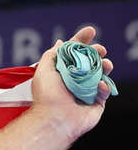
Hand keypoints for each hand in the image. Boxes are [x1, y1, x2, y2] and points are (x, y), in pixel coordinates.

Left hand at [28, 25, 113, 141]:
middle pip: (90, 61)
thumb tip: (60, 42)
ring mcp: (87, 92)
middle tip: (100, 50)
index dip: (82, 41)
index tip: (90, 30)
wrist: (55, 119)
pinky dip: (104, 86)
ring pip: (101, 74)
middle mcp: (75, 81)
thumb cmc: (47, 96)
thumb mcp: (43, 71)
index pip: (74, 53)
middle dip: (97, 52)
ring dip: (105, 66)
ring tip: (105, 65)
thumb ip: (51, 55)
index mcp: (62, 73)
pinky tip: (100, 85)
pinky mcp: (96, 103)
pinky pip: (105, 91)